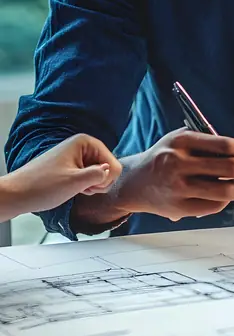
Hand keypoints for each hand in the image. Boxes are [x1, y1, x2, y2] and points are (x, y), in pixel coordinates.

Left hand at [2, 134, 121, 219]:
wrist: (18, 194)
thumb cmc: (42, 186)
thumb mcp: (74, 182)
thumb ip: (99, 175)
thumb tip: (111, 170)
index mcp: (85, 142)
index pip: (114, 164)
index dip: (104, 179)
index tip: (87, 184)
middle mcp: (82, 145)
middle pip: (109, 167)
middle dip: (98, 182)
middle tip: (80, 187)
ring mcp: (77, 156)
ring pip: (100, 173)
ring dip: (91, 185)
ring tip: (74, 187)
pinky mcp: (72, 166)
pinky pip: (89, 176)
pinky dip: (85, 185)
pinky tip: (72, 188)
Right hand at [107, 128, 233, 221]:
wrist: (135, 181)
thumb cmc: (164, 156)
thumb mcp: (181, 139)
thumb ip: (209, 144)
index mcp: (181, 142)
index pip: (223, 145)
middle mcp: (178, 163)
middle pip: (228, 167)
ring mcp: (178, 188)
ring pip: (224, 191)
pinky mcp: (179, 208)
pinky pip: (214, 205)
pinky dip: (227, 199)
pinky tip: (230, 194)